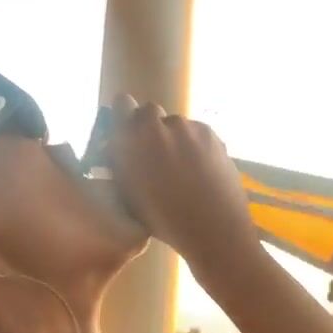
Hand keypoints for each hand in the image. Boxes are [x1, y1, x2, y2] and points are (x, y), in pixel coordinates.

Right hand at [105, 97, 258, 275]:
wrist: (214, 229)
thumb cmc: (165, 221)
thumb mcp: (130, 196)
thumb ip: (120, 165)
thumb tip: (117, 149)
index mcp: (133, 138)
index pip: (122, 104)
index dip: (123, 116)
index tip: (126, 133)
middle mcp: (161, 124)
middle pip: (150, 112)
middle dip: (149, 129)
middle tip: (154, 156)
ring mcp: (190, 127)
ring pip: (176, 125)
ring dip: (174, 139)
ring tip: (182, 170)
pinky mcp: (213, 134)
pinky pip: (196, 133)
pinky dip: (195, 146)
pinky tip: (200, 171)